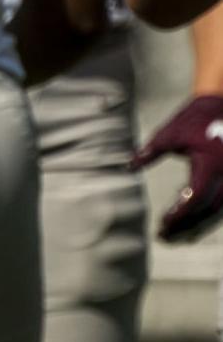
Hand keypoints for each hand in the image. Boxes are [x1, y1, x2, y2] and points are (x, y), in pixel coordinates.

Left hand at [129, 95, 222, 241]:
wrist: (220, 105)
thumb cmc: (193, 119)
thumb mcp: (169, 134)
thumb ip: (150, 152)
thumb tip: (128, 166)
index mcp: (212, 164)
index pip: (197, 197)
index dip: (180, 213)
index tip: (162, 222)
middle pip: (209, 210)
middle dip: (187, 226)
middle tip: (163, 236)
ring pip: (217, 212)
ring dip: (196, 226)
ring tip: (172, 236)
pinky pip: (220, 205)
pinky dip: (204, 217)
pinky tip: (187, 225)